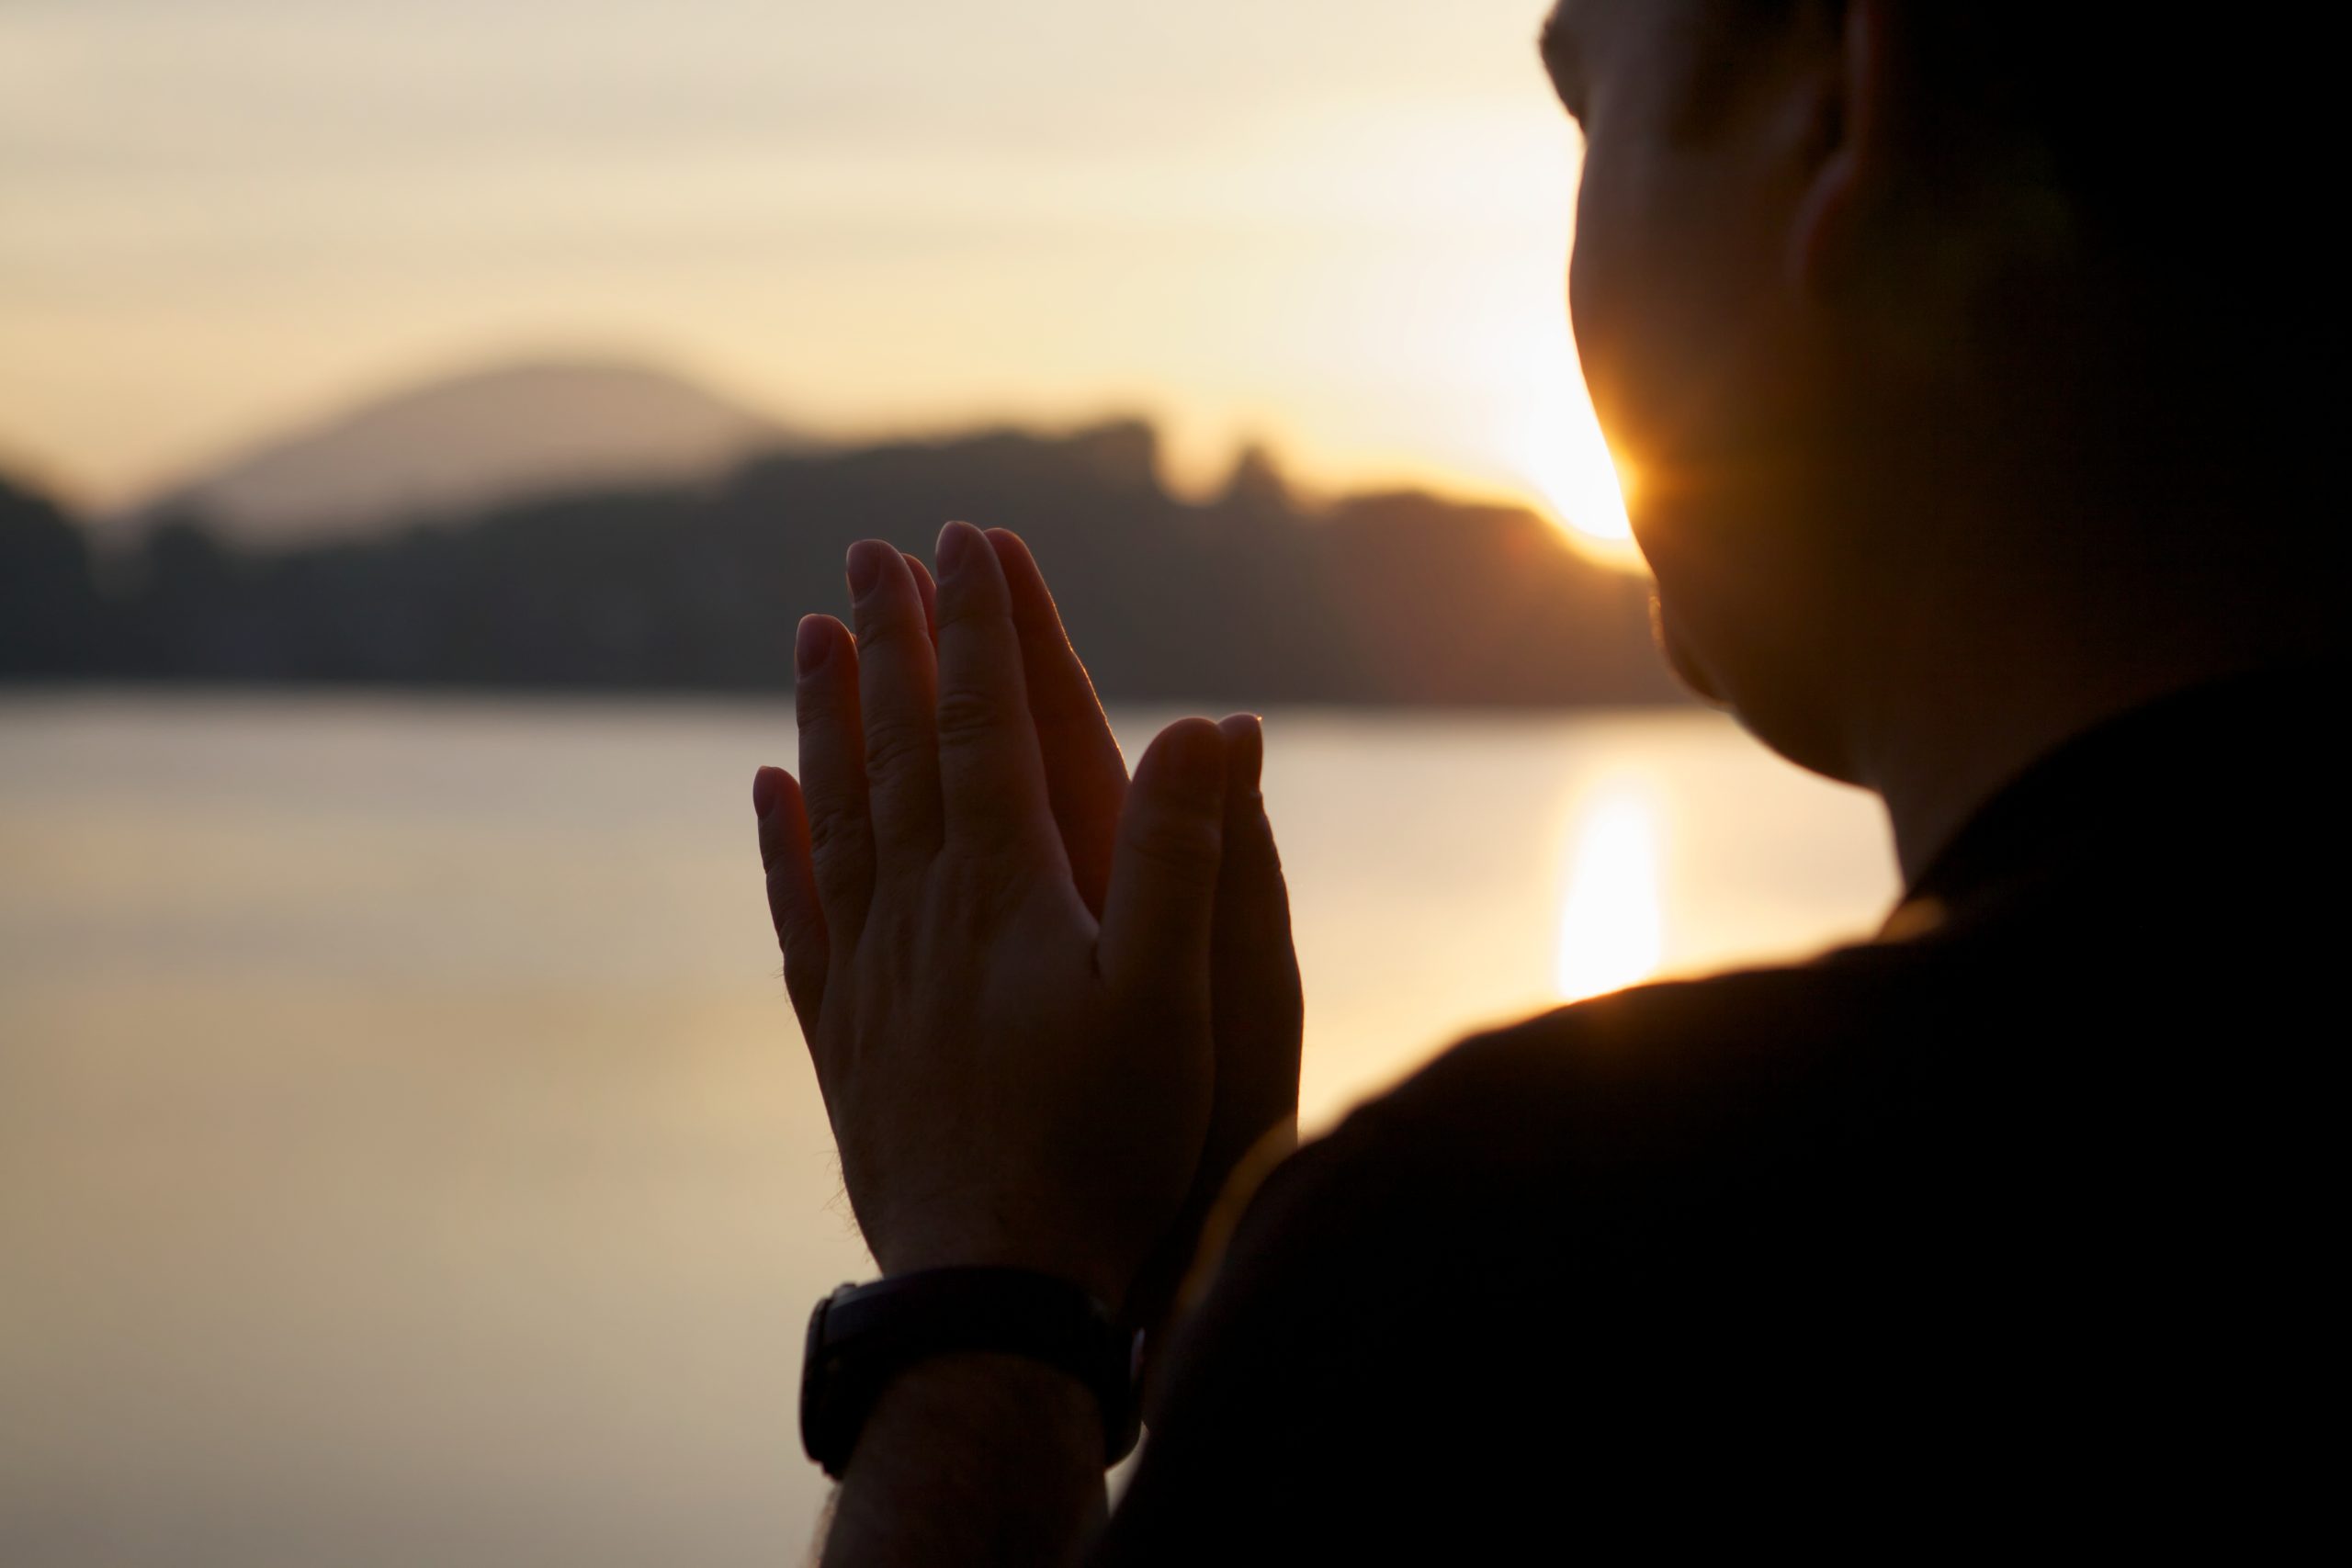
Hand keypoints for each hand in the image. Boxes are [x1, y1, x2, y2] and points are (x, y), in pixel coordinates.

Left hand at [753, 521, 1280, 1311]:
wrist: (991, 1290)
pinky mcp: (847, 1037)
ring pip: (838, 813)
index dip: (977, 628)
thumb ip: (1184, 859)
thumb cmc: (1103, 1151)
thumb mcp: (1176, 1003)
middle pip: (898, 749)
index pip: (985, 725)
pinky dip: (783, 843)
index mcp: (1008, 892)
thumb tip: (1208, 724)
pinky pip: (802, 913)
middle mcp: (923, 913)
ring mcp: (872, 974)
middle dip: (891, 641)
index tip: (965, 539)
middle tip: (870, 551)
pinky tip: (769, 793)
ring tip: (810, 633)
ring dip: (827, 716)